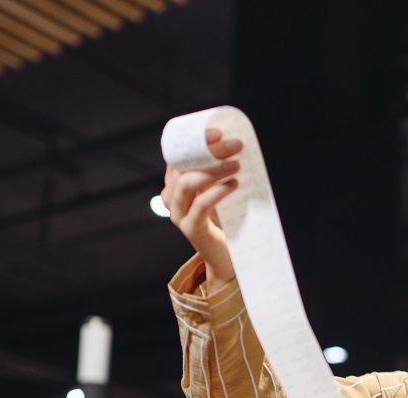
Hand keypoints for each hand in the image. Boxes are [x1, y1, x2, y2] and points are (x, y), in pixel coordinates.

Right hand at [161, 127, 241, 292]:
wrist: (229, 255)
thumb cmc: (226, 219)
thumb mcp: (220, 188)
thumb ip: (219, 170)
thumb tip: (235, 143)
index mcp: (175, 184)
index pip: (179, 156)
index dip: (195, 142)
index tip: (216, 132)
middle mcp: (171, 198)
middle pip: (183, 167)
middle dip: (208, 153)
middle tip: (235, 145)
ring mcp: (178, 214)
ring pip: (187, 183)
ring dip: (213, 170)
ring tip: (236, 165)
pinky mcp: (190, 228)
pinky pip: (200, 205)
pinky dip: (217, 192)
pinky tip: (233, 184)